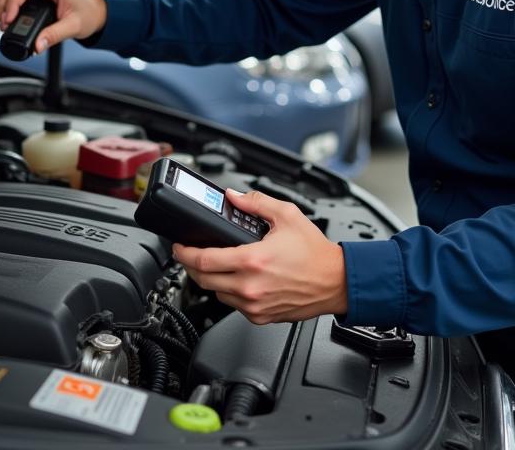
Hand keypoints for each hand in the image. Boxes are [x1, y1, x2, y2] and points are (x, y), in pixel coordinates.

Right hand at [0, 0, 107, 52]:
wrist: (98, 11)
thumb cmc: (90, 13)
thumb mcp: (74, 26)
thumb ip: (54, 35)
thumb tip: (37, 45)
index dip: (10, 4)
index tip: (7, 22)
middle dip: (2, 2)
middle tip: (4, 23)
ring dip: (4, 3)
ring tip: (7, 22)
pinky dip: (10, 4)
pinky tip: (12, 18)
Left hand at [173, 188, 346, 324]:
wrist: (335, 281)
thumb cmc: (315, 253)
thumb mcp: (287, 215)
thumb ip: (256, 203)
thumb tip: (234, 197)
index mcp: (253, 260)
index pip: (204, 260)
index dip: (184, 253)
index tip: (179, 247)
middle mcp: (250, 286)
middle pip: (203, 280)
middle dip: (191, 266)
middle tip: (191, 255)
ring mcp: (254, 305)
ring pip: (217, 294)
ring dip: (212, 279)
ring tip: (218, 265)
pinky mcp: (261, 317)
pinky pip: (233, 306)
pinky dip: (230, 292)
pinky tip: (239, 279)